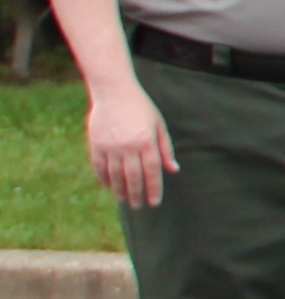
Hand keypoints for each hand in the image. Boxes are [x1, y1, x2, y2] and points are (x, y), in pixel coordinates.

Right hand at [85, 77, 177, 211]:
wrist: (114, 92)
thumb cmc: (141, 108)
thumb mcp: (159, 125)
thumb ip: (165, 149)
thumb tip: (174, 170)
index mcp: (146, 141)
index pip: (152, 171)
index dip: (154, 189)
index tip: (155, 203)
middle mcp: (128, 146)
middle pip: (133, 177)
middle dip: (137, 194)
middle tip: (139, 206)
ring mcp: (110, 146)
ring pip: (115, 175)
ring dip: (120, 190)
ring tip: (125, 200)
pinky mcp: (96, 144)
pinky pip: (99, 167)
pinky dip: (104, 178)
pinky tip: (109, 187)